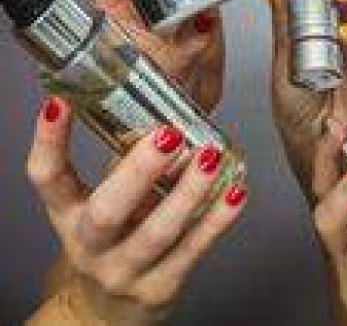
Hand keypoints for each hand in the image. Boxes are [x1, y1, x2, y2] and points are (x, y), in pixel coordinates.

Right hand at [26, 96, 246, 323]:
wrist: (106, 310)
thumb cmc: (111, 240)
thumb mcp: (103, 204)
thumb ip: (126, 170)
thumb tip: (165, 120)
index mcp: (69, 215)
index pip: (48, 178)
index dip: (49, 142)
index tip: (59, 105)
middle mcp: (90, 245)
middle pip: (107, 212)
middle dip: (139, 171)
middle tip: (169, 135)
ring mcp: (124, 271)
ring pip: (157, 233)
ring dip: (188, 193)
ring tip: (210, 158)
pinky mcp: (160, 287)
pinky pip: (193, 250)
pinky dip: (218, 220)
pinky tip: (235, 193)